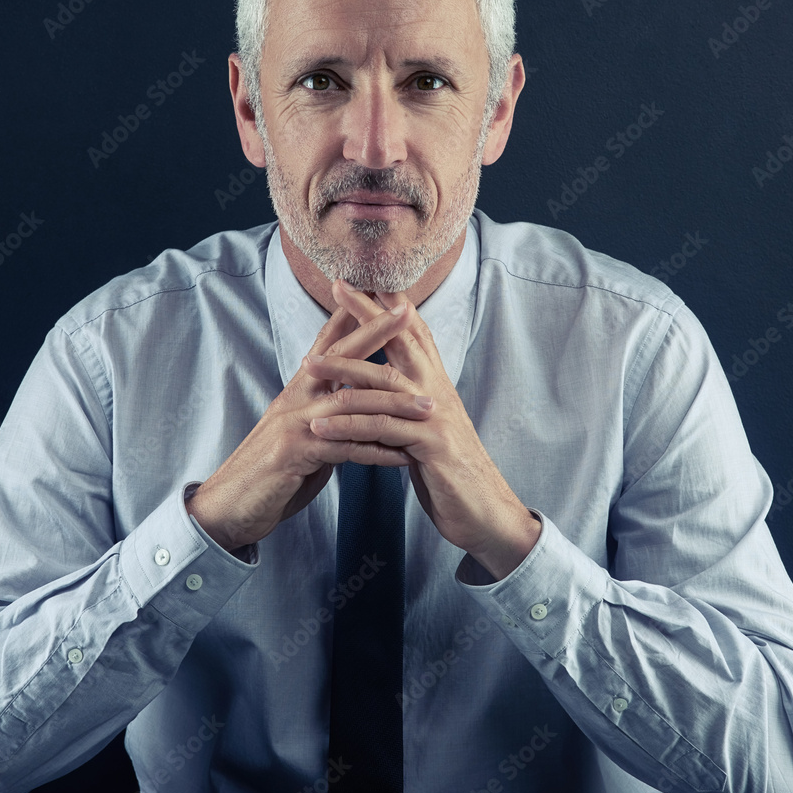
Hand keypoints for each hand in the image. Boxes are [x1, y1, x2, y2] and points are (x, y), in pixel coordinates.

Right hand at [186, 300, 435, 551]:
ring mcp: (293, 424)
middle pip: (338, 357)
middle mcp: (294, 400)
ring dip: (393, 404)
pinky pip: (345, 448)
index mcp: (297, 393)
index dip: (350, 318)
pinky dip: (377, 452)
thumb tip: (354, 414)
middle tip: (406, 313)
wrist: (228, 508)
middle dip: (374, 332)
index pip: (327, 346)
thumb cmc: (269, 473)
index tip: (376, 294)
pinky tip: (403, 456)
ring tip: (428, 407)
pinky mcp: (294, 453)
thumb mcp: (300, 438)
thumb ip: (327, 420)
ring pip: (350, 402)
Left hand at [303, 279, 540, 580]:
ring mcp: (435, 416)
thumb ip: (407, 403)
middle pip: (401, 340)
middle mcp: (437, 392)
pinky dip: (350, 426)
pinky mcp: (431, 445)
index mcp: (434, 386)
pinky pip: (383, 429)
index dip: (389, 305)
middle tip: (338, 286)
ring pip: (385, 383)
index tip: (364, 280)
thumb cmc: (450, 471)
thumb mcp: (426, 428)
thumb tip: (380, 384)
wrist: (485, 512)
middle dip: (368, 312)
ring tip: (307, 366)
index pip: (412, 334)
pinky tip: (321, 426)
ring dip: (344, 370)